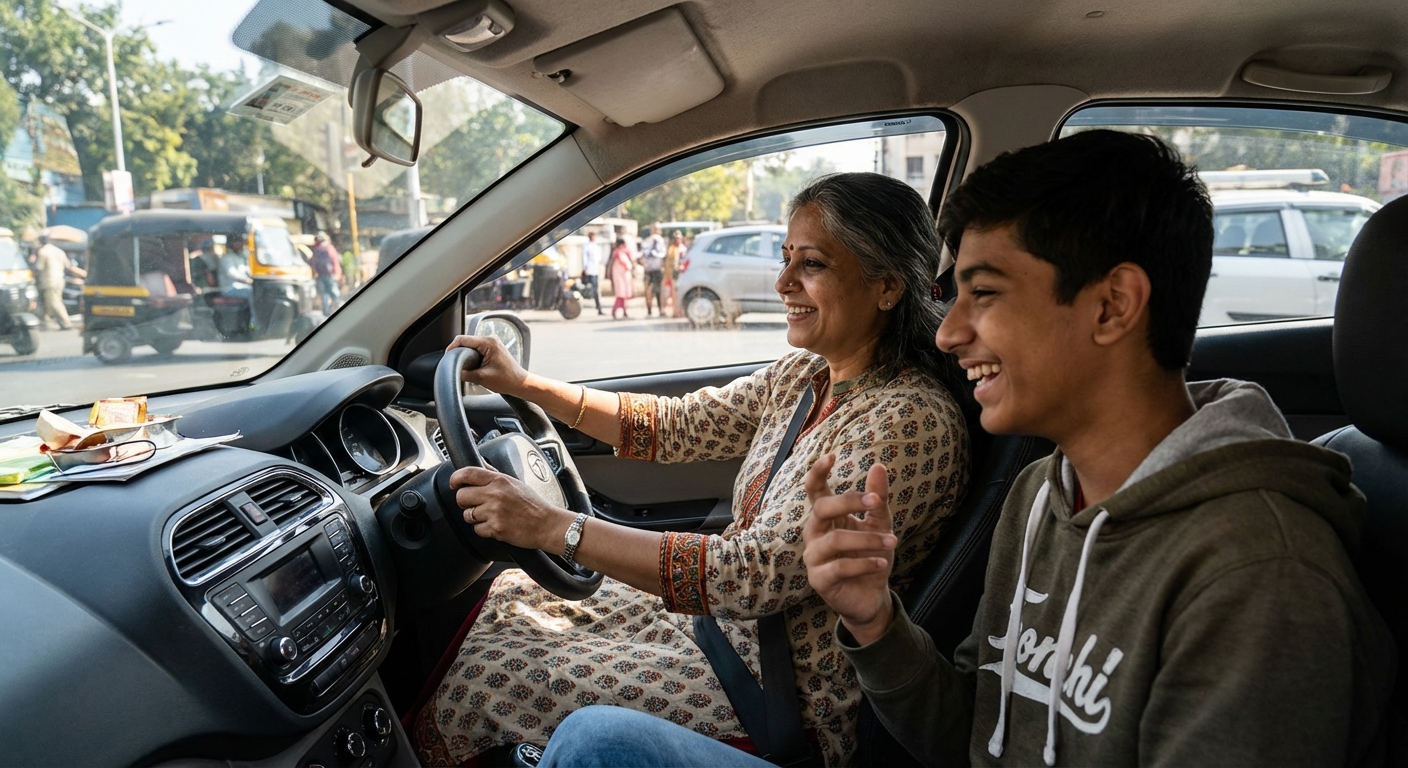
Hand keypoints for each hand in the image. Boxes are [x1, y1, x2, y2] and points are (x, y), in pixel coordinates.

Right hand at [447, 334, 528, 395]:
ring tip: (463, 365)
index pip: (463, 339)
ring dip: (465, 354)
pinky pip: (476, 348)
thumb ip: (465, 373)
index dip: (452, 347)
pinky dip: (471, 356)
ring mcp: (492, 342)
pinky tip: (471, 365)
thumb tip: (453, 371)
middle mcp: (490, 339)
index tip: (446, 357)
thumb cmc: (506, 380)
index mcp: (488, 342)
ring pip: (470, 345)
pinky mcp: (492, 348)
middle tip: (454, 364)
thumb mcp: (481, 378)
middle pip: (466, 341)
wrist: (520, 383)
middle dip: (458, 352)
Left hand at [450, 465, 573, 551]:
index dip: (456, 478)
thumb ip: (495, 475)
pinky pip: (477, 529)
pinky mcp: (495, 529)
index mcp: (499, 480)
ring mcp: (494, 512)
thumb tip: (480, 466)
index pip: (468, 473)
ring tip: (490, 516)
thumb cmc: (534, 504)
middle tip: (475, 504)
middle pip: (461, 496)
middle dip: (465, 502)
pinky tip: (496, 526)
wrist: (547, 524)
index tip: (454, 483)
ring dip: (475, 517)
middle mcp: (495, 494)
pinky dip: (484, 530)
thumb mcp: (515, 482)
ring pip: (467, 515)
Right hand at [802, 455, 896, 645]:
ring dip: (866, 539)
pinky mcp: (819, 580)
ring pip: (834, 540)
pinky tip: (882, 562)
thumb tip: (878, 466)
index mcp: (826, 517)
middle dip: (849, 502)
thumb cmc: (870, 555)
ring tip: (892, 541)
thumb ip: (877, 498)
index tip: (831, 456)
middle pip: (822, 509)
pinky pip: (839, 568)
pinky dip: (864, 563)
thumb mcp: (879, 524)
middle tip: (876, 502)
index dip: (818, 472)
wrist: (871, 596)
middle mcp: (815, 534)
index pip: (814, 490)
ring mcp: (814, 557)